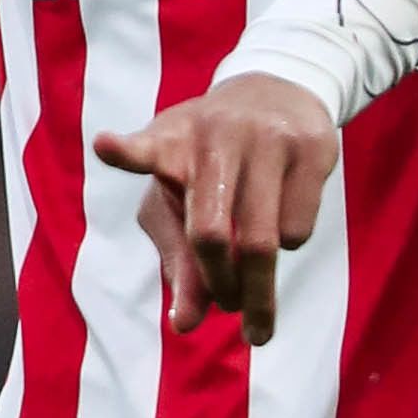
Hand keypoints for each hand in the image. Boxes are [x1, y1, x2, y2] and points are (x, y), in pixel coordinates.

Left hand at [90, 73, 337, 344]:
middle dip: (221, 288)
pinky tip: (283, 222)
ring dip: (260, 287)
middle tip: (230, 313)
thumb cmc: (213, 161)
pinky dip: (289, 246)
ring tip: (255, 294)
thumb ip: (180, 263)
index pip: (144, 149)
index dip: (125, 151)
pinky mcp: (312, 148)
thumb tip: (184, 325)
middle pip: (212, 234)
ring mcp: (266, 138)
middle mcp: (215, 135)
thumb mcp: (182, 201)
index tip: (105, 146)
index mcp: (171, 144)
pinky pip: (298, 229)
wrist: (277, 92)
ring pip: (264, 242)